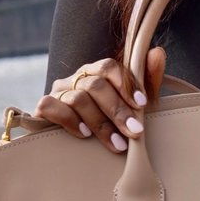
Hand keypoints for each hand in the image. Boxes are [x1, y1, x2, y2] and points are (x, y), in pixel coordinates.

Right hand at [33, 46, 167, 153]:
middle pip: (96, 85)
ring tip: (116, 143)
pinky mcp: (42, 110)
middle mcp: (76, 78)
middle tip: (135, 132)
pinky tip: (84, 134)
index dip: (126, 84)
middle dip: (118, 110)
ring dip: (100, 122)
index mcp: (97, 73)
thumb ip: (147, 80)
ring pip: (78, 98)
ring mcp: (58, 93)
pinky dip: (69, 120)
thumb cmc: (111, 121)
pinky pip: (50, 106)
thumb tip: (157, 53)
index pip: (109, 67)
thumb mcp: (133, 104)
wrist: (77, 148)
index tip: (142, 105)